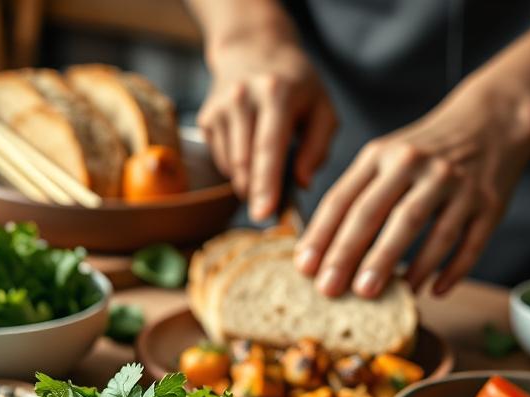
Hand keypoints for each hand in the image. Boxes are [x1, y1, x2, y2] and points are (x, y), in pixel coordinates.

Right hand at [197, 31, 336, 219]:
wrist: (253, 50)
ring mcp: (220, 107)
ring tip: (267, 169)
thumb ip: (318, 146)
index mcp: (277, 93)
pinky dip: (238, 167)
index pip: (269, 146)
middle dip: (255, 194)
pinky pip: (222, 160)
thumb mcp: (322, 107)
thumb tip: (302, 182)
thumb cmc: (296, 85)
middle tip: (266, 213)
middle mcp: (243, 97)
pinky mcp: (207, 118)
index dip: (266, 183)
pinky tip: (251, 150)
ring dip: (249, 180)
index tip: (263, 212)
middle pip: (245, 161)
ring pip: (231, 165)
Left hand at [295, 84, 529, 297]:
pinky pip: (469, 242)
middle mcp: (418, 165)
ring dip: (395, 262)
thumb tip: (320, 251)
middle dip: (349, 253)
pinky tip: (432, 292)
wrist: (492, 120)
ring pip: (422, 228)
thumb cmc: (425, 152)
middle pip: (378, 213)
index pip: (344, 198)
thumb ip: (356, 194)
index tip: (304, 268)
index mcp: (383, 155)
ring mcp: (457, 184)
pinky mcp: (489, 203)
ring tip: (370, 293)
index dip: (322, 235)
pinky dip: (451, 270)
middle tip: (330, 289)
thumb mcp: (385, 156)